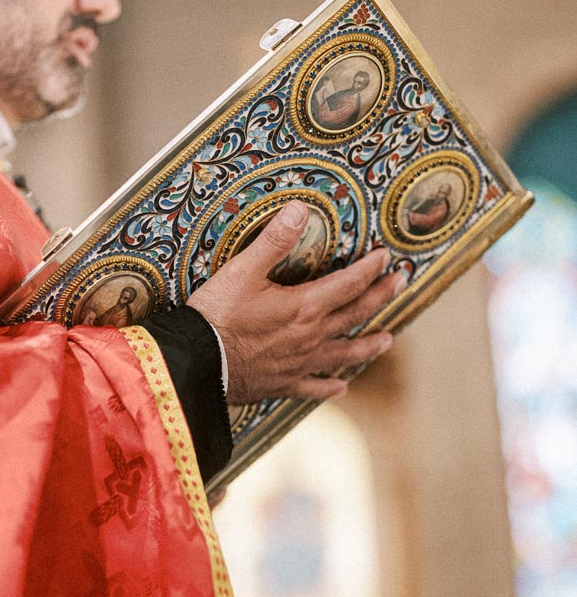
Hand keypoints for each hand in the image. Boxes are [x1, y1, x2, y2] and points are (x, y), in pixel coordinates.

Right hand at [187, 200, 402, 403]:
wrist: (196, 364)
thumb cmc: (216, 315)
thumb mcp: (242, 270)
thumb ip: (274, 240)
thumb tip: (300, 208)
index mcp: (304, 307)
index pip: (348, 284)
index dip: (370, 269)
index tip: (386, 256)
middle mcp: (310, 337)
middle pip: (354, 315)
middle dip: (380, 297)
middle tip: (400, 283)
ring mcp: (299, 364)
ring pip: (344, 354)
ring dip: (368, 345)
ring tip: (388, 340)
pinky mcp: (283, 384)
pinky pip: (314, 387)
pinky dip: (330, 386)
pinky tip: (341, 388)